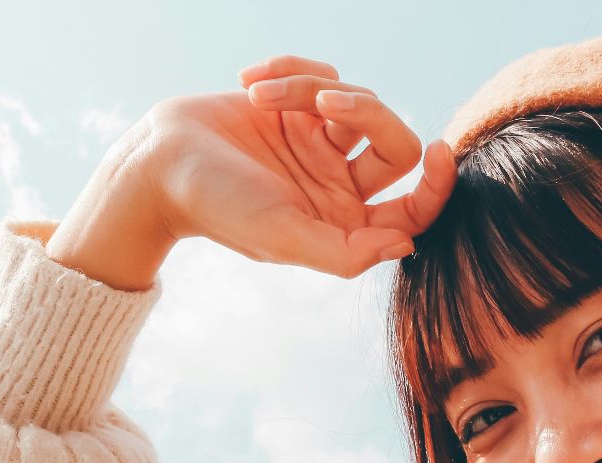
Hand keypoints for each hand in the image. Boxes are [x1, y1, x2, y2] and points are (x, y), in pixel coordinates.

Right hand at [139, 55, 455, 278]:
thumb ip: (345, 251)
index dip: (437, 186)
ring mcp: (322, 142)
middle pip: (396, 143)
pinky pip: (324, 74)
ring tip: (259, 95)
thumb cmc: (218, 207)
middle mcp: (340, 184)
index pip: (412, 210)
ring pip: (358, 102)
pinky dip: (292, 71)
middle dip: (368, 114)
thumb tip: (407, 246)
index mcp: (344, 223)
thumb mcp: (282, 237)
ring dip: (310, 89)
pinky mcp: (300, 105)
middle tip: (324, 102)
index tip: (441, 151)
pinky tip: (252, 80)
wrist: (159, 160)